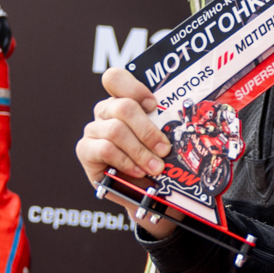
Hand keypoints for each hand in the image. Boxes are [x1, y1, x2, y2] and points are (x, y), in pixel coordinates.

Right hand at [77, 67, 176, 237]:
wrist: (145, 194)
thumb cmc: (156, 161)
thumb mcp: (164, 140)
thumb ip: (166, 125)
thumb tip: (188, 120)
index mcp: (123, 100)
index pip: (115, 78)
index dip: (134, 87)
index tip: (153, 105)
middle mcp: (106, 111)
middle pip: (123, 107)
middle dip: (148, 130)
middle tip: (164, 149)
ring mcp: (93, 130)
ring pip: (116, 130)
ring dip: (140, 151)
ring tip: (155, 167)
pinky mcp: (85, 150)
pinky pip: (104, 149)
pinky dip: (125, 161)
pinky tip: (138, 171)